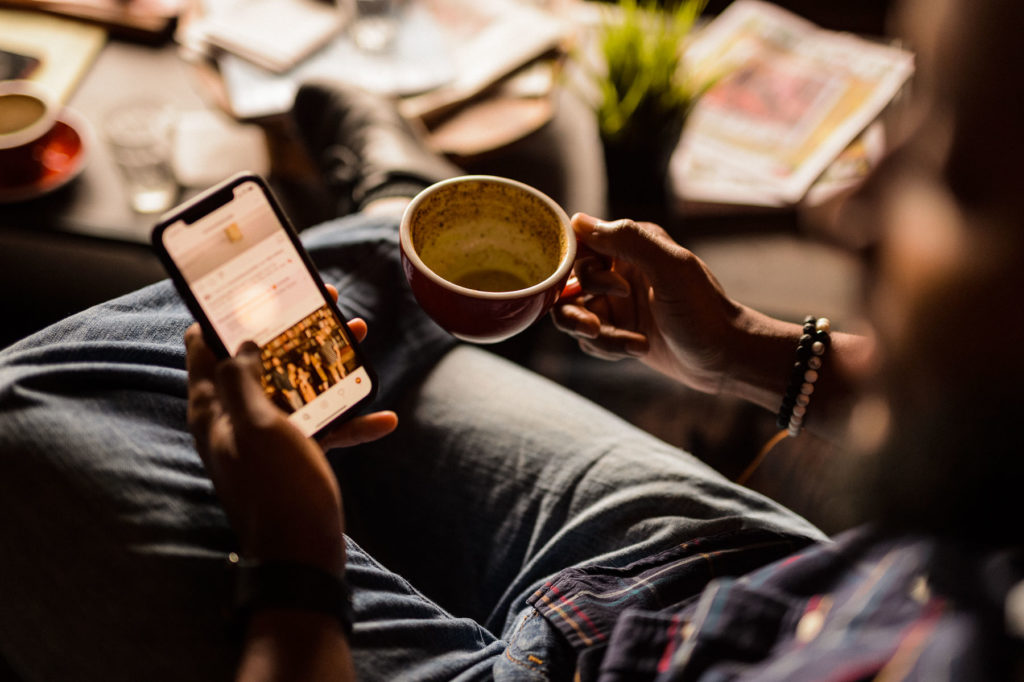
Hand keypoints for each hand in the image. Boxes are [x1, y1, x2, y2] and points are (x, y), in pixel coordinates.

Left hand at [185, 287, 396, 572]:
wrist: (301, 557)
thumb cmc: (276, 490)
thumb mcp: (256, 427)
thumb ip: (242, 379)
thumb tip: (242, 343)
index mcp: (214, 408)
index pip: (205, 344)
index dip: (229, 310)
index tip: (258, 285)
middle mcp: (236, 418)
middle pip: (261, 358)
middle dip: (293, 327)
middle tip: (324, 302)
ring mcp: (268, 438)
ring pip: (297, 384)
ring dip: (329, 361)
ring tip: (360, 337)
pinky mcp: (295, 456)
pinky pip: (323, 427)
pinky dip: (351, 420)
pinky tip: (384, 417)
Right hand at [552, 213, 744, 393]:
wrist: (725, 357)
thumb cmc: (704, 309)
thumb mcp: (670, 268)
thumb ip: (627, 240)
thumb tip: (579, 221)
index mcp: (631, 247)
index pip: (579, 244)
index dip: (573, 266)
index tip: (584, 288)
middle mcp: (619, 271)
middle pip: (568, 283)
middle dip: (577, 308)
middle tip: (596, 325)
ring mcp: (616, 304)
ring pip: (574, 314)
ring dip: (592, 333)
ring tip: (625, 344)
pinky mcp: (618, 331)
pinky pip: (590, 339)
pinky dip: (608, 347)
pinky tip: (639, 349)